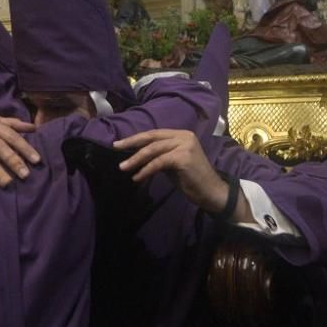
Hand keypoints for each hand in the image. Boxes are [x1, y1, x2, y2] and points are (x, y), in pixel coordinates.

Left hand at [116, 130, 230, 213]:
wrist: (211, 192)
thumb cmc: (191, 179)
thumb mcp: (172, 163)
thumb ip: (159, 155)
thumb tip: (138, 154)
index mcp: (181, 134)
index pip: (154, 133)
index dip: (136, 138)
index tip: (119, 143)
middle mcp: (183, 136)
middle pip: (152, 137)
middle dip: (131, 142)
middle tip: (115, 147)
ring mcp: (184, 145)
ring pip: (153, 150)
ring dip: (136, 159)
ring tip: (123, 167)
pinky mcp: (183, 158)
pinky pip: (158, 163)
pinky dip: (145, 170)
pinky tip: (137, 178)